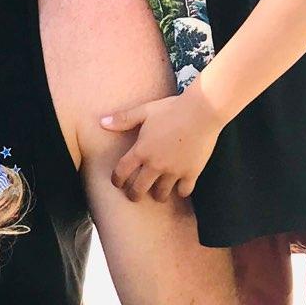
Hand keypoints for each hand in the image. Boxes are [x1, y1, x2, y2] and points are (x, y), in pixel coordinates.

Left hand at [100, 92, 221, 201]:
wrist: (203, 111)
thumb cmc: (172, 108)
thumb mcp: (145, 111)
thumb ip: (123, 119)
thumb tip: (102, 122)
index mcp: (141, 151)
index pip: (121, 173)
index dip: (117, 180)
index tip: (118, 184)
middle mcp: (155, 165)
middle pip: (139, 189)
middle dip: (134, 195)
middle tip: (135, 196)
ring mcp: (174, 171)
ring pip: (161, 193)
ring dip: (158, 195)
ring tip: (158, 194)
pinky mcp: (192, 172)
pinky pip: (184, 191)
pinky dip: (181, 192)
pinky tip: (180, 188)